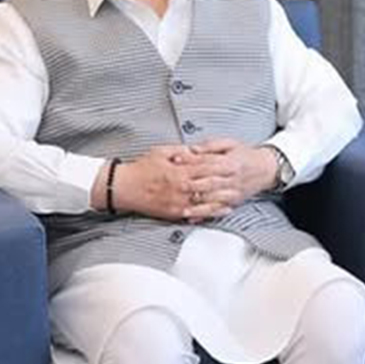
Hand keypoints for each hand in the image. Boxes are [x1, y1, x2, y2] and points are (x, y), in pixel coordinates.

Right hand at [111, 144, 229, 222]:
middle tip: (242, 178)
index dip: (221, 165)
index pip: (206, 167)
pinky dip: (212, 212)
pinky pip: (198, 213)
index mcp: (179, 170)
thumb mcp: (161, 152)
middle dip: (227, 181)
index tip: (234, 163)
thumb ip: (182, 151)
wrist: (122, 187)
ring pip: (207, 200)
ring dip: (224, 198)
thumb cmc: (141, 169)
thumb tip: (197, 150)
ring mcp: (179, 201)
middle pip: (210, 184)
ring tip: (237, 195)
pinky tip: (222, 210)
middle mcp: (181, 186)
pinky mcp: (175, 212)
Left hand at [174, 138, 280, 216]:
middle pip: (210, 182)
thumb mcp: (230, 144)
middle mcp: (232, 179)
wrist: (266, 169)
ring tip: (182, 207)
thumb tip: (193, 148)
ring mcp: (233, 192)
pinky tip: (193, 217)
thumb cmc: (246, 156)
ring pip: (213, 199)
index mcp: (231, 162)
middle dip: (192, 184)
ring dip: (197, 204)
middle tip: (175, 185)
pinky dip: (204, 215)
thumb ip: (210, 145)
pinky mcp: (232, 202)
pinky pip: (217, 211)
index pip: (207, 161)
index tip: (175, 159)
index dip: (190, 160)